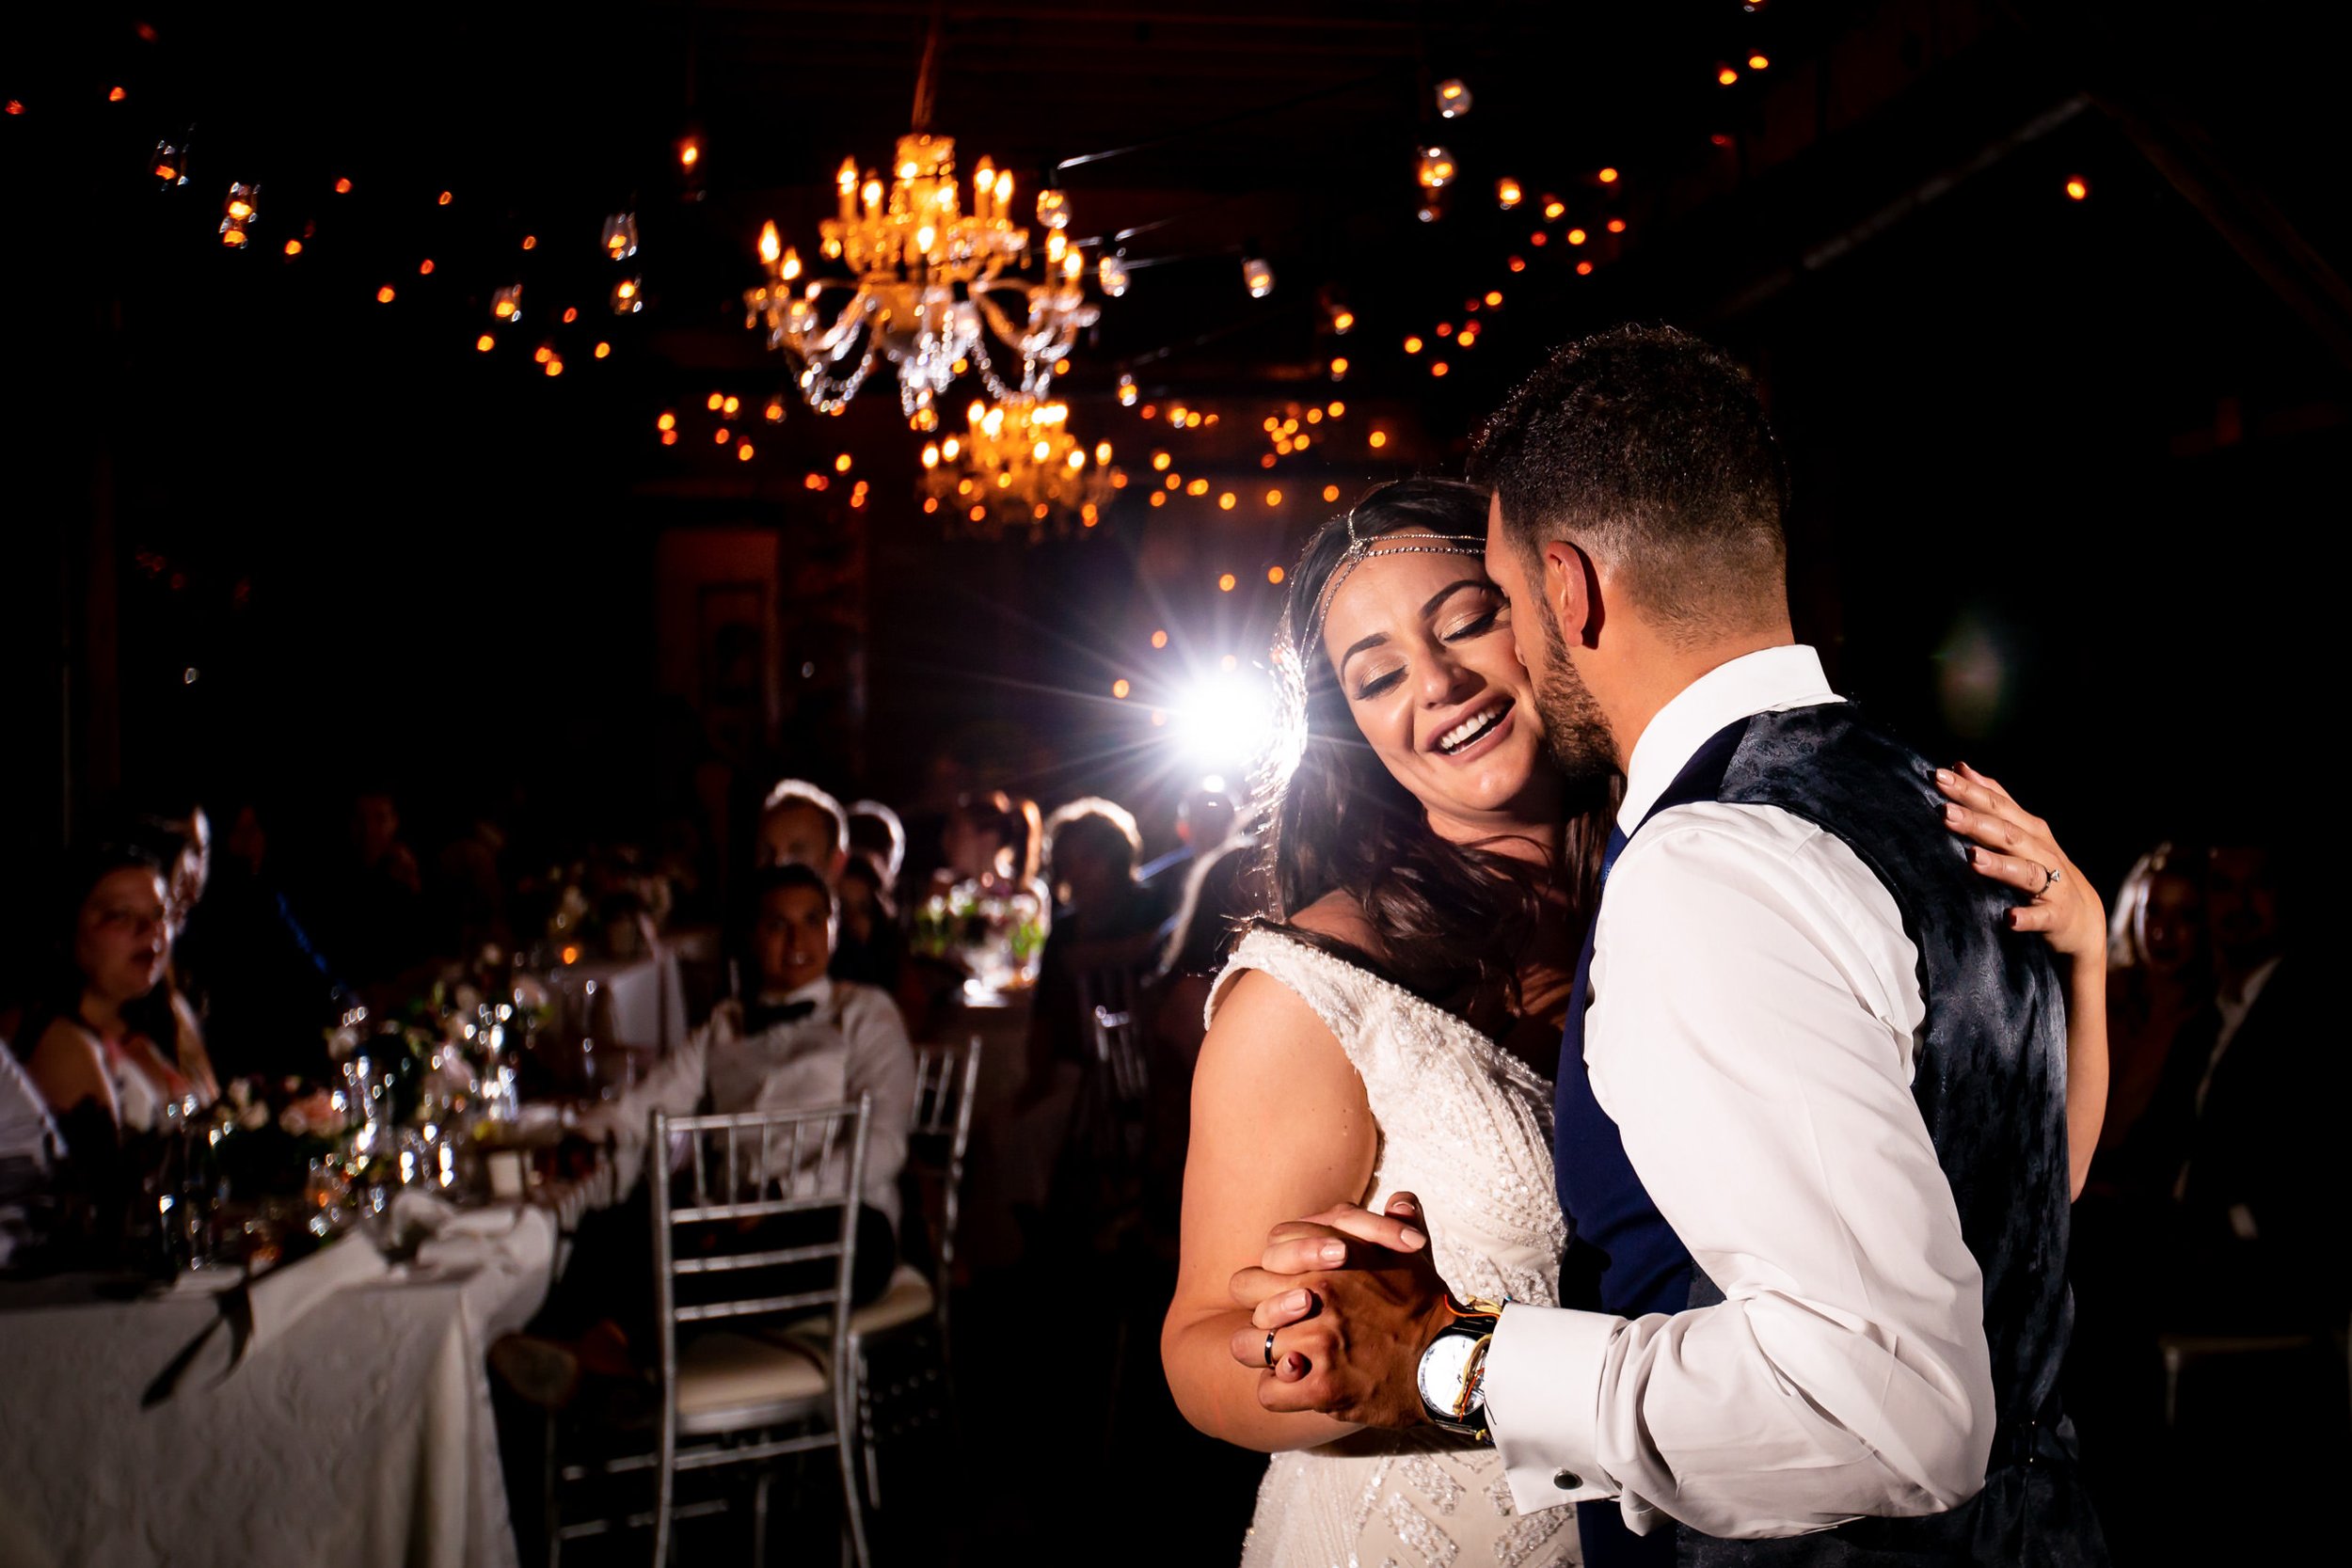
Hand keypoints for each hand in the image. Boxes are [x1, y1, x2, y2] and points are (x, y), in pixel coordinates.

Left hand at [1225, 1193, 1444, 1426]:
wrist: (1451, 1359)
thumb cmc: (1427, 1306)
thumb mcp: (1413, 1254)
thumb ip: (1397, 1223)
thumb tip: (1399, 1200)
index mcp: (1331, 1257)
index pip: (1269, 1251)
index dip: (1272, 1270)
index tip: (1286, 1287)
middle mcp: (1316, 1294)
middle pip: (1245, 1293)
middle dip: (1258, 1309)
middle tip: (1278, 1324)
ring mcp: (1316, 1341)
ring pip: (1246, 1344)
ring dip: (1260, 1353)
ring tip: (1283, 1358)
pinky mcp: (1322, 1386)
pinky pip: (1269, 1390)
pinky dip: (1279, 1392)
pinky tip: (1299, 1387)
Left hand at [1936, 763, 2106, 963]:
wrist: (2081, 917)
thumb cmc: (2042, 867)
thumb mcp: (2020, 831)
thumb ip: (1993, 800)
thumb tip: (1960, 768)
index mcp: (2027, 830)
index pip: (1996, 804)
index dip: (1968, 790)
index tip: (1937, 776)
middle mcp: (2040, 852)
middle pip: (2007, 833)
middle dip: (1976, 822)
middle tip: (1945, 812)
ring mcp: (2051, 884)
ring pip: (2025, 872)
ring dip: (2000, 865)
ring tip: (1973, 858)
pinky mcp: (2055, 916)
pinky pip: (2040, 917)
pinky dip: (2026, 917)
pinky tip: (2009, 919)